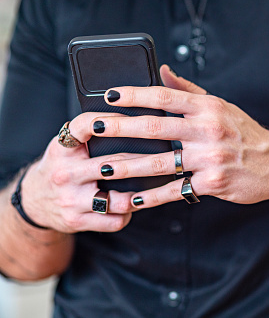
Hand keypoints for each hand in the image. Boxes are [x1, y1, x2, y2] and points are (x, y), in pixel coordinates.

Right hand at [21, 112, 140, 232]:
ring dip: (139, 195)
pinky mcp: (77, 221)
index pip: (83, 126)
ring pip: (118, 200)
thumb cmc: (62, 166)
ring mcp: (71, 199)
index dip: (111, 119)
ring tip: (151, 187)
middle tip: (163, 158)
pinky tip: (135, 205)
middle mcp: (65, 173)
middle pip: (112, 164)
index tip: (134, 118)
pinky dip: (129, 214)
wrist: (34, 199)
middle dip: (142, 161)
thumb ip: (90, 137)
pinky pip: (114, 221)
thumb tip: (135, 124)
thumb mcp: (67, 146)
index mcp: (63, 149)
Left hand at [94, 65, 268, 207]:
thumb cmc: (246, 133)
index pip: (165, 96)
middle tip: (95, 127)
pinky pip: (175, 191)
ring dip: (127, 166)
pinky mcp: (212, 183)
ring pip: (160, 162)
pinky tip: (131, 199)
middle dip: (121, 127)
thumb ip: (189, 90)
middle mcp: (208, 130)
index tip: (110, 95)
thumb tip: (162, 71)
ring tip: (102, 168)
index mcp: (208, 107)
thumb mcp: (222, 106)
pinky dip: (151, 197)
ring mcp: (210, 158)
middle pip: (156, 127)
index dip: (135, 94)